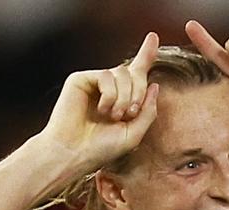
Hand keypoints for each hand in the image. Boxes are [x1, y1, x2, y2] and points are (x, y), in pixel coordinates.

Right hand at [37, 32, 160, 171]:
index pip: (136, 73)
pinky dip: (110, 94)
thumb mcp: (134, 133)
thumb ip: (148, 111)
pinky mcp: (81, 79)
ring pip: (122, 73)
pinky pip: (106, 75)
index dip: (146, 55)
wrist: (74, 153)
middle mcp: (109, 88)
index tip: (153, 37)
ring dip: (125, 97)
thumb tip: (154, 85)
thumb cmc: (101, 148)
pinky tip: (102, 110)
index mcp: (122, 99)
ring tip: (115, 116)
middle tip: (131, 113)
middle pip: (134, 73)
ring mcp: (94, 83)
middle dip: (138, 92)